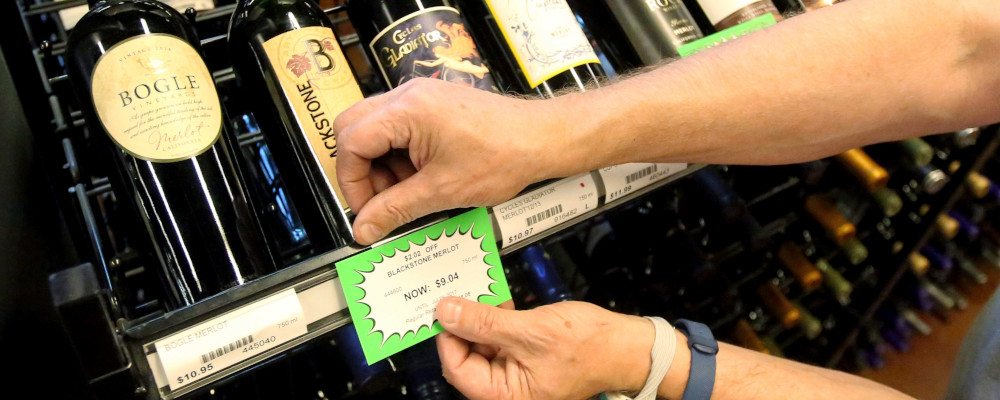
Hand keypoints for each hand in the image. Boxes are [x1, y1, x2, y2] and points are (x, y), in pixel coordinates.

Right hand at [334, 78, 574, 244]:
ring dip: (381, 164)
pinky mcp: (432, 105)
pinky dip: (399, 155)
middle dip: (360, 170)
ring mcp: (420, 97)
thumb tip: (364, 228)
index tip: (365, 209)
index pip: (351, 142)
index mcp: (407, 111)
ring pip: (373, 129)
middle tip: (379, 200)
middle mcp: (409, 95)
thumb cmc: (503, 156)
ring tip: (409, 191)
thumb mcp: (441, 191)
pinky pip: (397, 127)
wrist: (541, 139)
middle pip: (353, 128)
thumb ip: (395, 209)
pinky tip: (421, 177)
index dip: (351, 181)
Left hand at [434, 297, 654, 399]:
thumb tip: (446, 312)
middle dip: (462, 326)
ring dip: (479, 320)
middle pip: (466, 358)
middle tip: (457, 294)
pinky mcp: (524, 360)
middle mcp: (508, 392)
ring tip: (479, 293)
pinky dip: (496, 321)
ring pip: (481, 346)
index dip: (446, 336)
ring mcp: (516, 377)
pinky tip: (499, 302)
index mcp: (505, 397)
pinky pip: (500, 341)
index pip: (457, 368)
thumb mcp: (529, 330)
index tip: (443, 307)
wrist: (626, 346)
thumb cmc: (589, 347)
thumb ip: (484, 322)